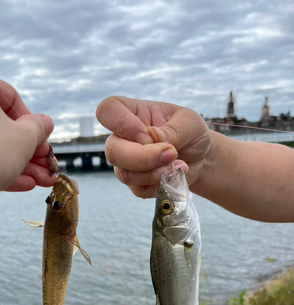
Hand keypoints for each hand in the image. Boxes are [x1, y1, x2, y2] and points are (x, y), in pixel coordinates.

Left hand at [0, 65, 54, 244]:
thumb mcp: (22, 140)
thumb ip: (37, 131)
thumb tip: (42, 124)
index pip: (11, 98)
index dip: (33, 124)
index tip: (42, 143)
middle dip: (27, 151)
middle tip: (44, 167)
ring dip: (15, 164)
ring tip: (37, 181)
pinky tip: (15, 184)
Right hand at [96, 96, 210, 197]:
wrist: (201, 158)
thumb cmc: (192, 134)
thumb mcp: (190, 125)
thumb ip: (172, 130)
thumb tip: (152, 138)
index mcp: (134, 113)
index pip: (108, 111)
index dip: (120, 122)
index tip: (145, 133)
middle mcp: (123, 138)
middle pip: (112, 150)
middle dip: (142, 157)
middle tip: (171, 153)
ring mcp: (126, 162)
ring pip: (124, 173)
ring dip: (154, 173)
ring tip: (178, 165)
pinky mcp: (135, 183)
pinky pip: (138, 189)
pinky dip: (159, 184)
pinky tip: (174, 175)